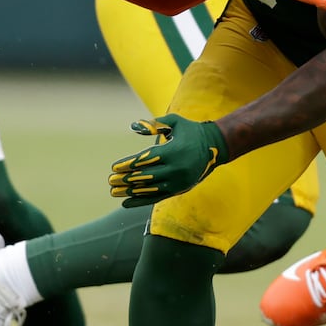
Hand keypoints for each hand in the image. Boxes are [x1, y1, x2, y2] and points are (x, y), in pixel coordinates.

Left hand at [108, 113, 228, 205]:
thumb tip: (133, 126)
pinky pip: (157, 197)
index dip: (129, 164)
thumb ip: (154, 124)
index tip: (114, 167)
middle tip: (110, 181)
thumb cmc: (190, 131)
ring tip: (114, 192)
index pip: (146, 160)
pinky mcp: (180, 189)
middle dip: (126, 179)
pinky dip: (140, 201)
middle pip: (145, 176)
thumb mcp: (174, 122)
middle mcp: (176, 169)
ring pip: (150, 189)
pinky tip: (126, 203)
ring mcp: (178, 181)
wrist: (215, 147)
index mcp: (173, 151)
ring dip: (130, 192)